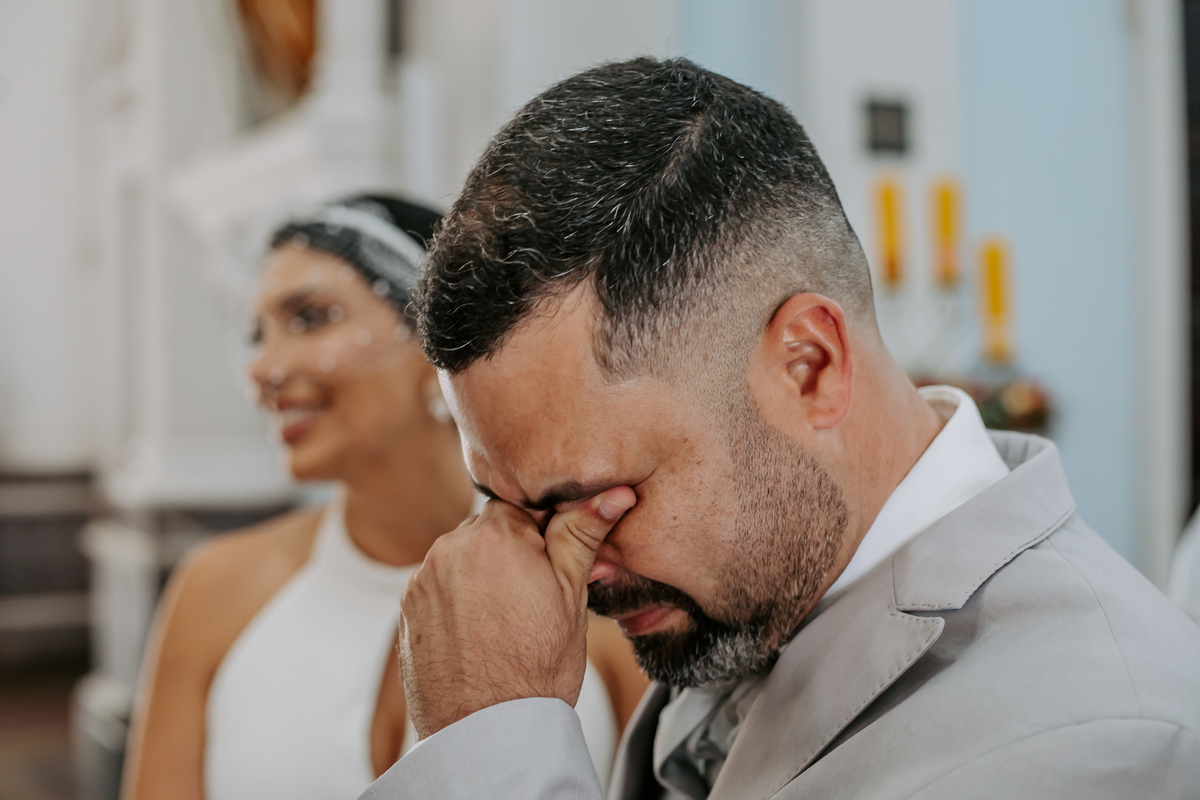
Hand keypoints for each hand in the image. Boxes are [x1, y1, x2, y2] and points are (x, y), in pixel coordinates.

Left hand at [397, 487, 636, 738]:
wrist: (489, 732)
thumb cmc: (539, 666)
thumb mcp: (572, 594)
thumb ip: (583, 534)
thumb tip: (614, 494)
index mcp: (495, 533)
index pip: (522, 506)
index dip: (542, 535)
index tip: (552, 565)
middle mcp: (450, 547)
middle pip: (487, 532)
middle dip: (508, 554)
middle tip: (532, 599)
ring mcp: (423, 579)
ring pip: (462, 559)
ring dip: (481, 577)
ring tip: (505, 621)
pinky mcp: (407, 609)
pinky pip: (439, 588)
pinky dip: (457, 602)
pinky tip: (479, 634)